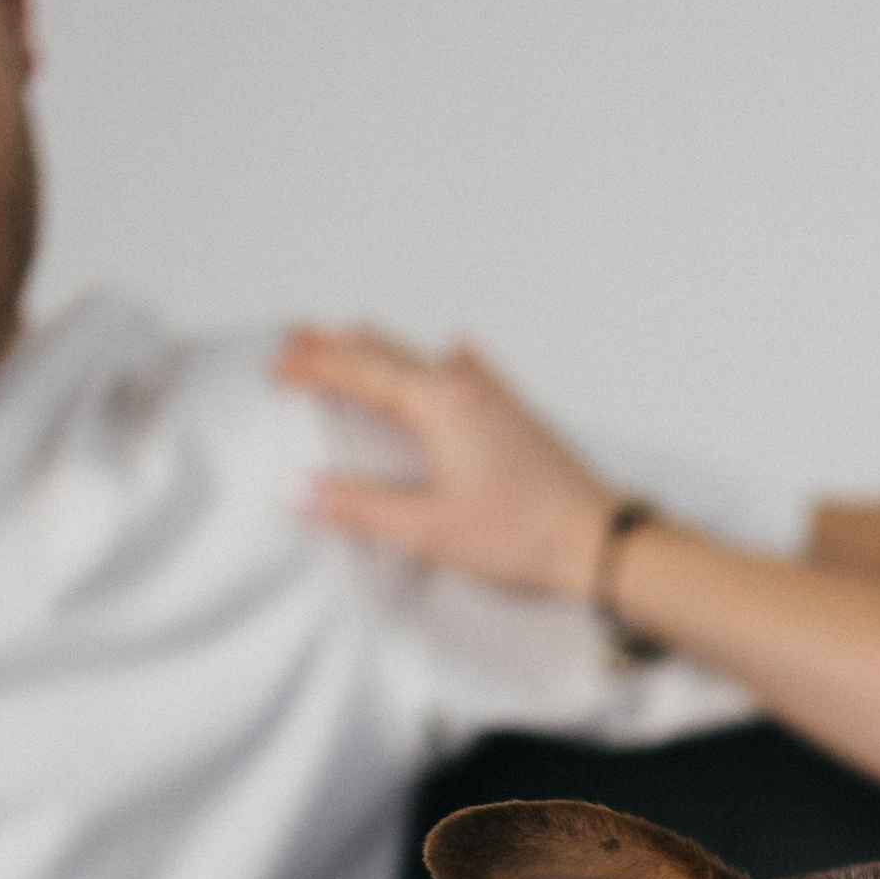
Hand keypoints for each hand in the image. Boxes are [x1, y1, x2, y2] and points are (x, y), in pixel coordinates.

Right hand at [276, 328, 617, 599]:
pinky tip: (457, 350)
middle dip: (341, 345)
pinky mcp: (519, 422)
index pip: (363, 372)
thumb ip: (360, 507)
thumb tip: (297, 490)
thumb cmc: (525, 537)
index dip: (316, 365)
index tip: (277, 362)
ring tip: (357, 335)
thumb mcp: (428, 529)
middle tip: (300, 335)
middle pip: (391, 355)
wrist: (602, 543)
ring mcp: (498, 403)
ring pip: (428, 360)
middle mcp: (469, 391)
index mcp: (441, 406)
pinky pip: (475, 374)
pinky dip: (449, 359)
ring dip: (385, 349)